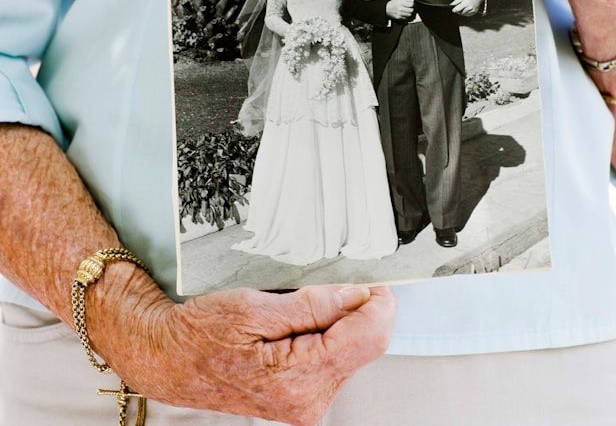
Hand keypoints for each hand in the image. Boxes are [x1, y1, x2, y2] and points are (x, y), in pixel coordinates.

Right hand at [95, 279, 395, 425]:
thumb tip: (357, 295)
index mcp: (298, 379)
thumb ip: (312, 305)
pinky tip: (301, 321)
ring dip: (341, 320)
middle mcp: (309, 400)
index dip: (378, 301)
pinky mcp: (302, 397)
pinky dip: (328, 333)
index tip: (373, 278)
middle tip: (332, 283)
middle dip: (357, 309)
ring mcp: (306, 403)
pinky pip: (334, 358)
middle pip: (366, 344)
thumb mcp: (254, 307)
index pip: (368, 336)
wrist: (170, 360)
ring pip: (352, 350)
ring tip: (301, 305)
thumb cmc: (201, 333)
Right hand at [386, 0, 414, 20]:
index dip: (413, 4)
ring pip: (409, 15)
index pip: (411, 4)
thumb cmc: (393, 3)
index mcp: (401, 2)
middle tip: (411, 8)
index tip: (413, 4)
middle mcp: (400, 8)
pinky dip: (407, 16)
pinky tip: (405, 14)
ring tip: (409, 11)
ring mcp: (399, 14)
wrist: (386, 9)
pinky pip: (406, 18)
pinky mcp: (399, 17)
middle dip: (412, 9)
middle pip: (411, 10)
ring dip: (410, 13)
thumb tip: (413, 0)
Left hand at [451, 0, 484, 15]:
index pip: (458, 9)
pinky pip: (467, 15)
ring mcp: (472, 10)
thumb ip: (456, 1)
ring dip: (462, 12)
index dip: (454, 10)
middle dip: (458, 11)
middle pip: (460, 12)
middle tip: (458, 7)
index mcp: (466, 3)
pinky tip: (466, 9)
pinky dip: (465, 13)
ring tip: (463, 7)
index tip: (453, 9)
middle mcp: (470, 7)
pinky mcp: (474, 12)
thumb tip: (451, 5)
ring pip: (464, 14)